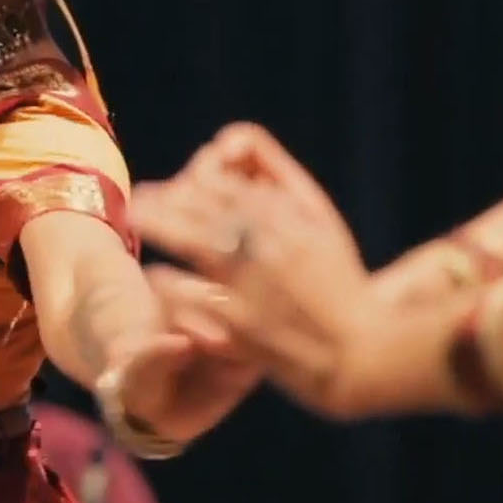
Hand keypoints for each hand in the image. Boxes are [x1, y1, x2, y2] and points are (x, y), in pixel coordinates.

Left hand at [131, 124, 381, 418]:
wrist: (366, 351)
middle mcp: (273, 244)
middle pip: (208, 205)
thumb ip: (283, 182)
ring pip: (198, 241)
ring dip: (161, 224)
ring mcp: (258, 283)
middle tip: (140, 194)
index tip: (178, 181)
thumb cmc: (341, 283)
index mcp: (291, 218)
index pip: (233, 183)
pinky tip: (157, 275)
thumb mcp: (322, 222)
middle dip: (168, 196)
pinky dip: (174, 283)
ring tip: (136, 215)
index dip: (198, 177)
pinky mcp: (246, 325)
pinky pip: (199, 297)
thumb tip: (238, 150)